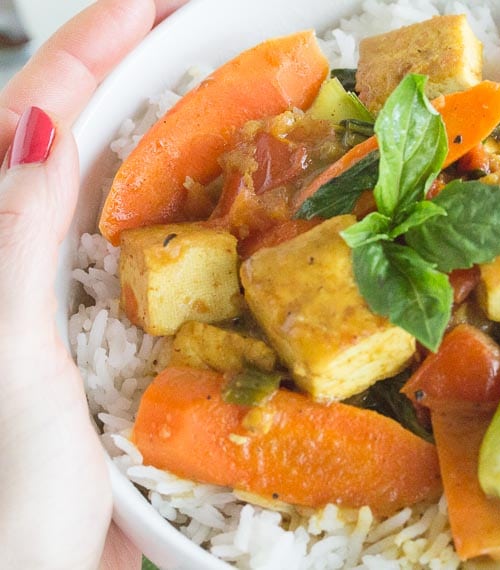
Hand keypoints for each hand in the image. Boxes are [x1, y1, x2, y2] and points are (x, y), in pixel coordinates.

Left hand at [0, 1, 187, 567]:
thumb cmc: (9, 497)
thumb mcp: (7, 362)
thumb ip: (12, 248)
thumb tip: (36, 132)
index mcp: (0, 244)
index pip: (41, 117)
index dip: (94, 48)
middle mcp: (33, 251)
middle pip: (82, 132)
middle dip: (133, 64)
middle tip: (194, 17)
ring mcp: (79, 288)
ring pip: (121, 181)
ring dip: (167, 123)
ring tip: (217, 76)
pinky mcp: (118, 328)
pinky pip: (154, 245)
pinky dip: (188, 203)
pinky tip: (221, 185)